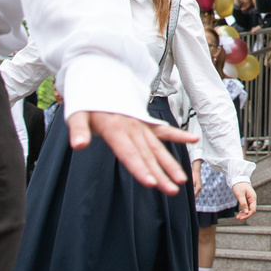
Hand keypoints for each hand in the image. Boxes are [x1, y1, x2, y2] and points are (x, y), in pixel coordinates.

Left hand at [71, 108, 196, 190]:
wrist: (98, 79)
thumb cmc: (87, 100)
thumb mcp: (76, 114)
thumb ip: (78, 130)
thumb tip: (78, 145)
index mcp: (115, 128)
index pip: (129, 153)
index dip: (140, 169)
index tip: (151, 183)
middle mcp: (131, 127)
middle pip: (147, 155)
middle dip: (160, 174)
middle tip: (172, 190)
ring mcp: (140, 125)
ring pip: (158, 147)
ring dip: (170, 164)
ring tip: (181, 180)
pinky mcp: (145, 123)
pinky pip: (164, 130)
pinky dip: (178, 135)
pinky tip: (193, 140)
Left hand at [232, 182, 257, 220]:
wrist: (238, 179)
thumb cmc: (239, 186)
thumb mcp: (240, 195)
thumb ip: (243, 204)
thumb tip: (246, 212)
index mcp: (253, 198)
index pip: (253, 210)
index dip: (247, 215)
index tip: (241, 218)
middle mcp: (253, 199)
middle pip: (251, 210)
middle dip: (245, 215)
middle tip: (238, 218)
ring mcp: (250, 199)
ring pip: (249, 209)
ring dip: (244, 214)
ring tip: (237, 217)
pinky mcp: (247, 199)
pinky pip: (247, 207)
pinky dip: (243, 211)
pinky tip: (239, 213)